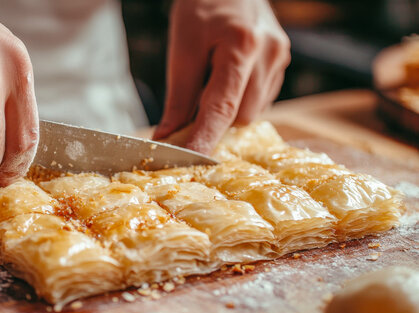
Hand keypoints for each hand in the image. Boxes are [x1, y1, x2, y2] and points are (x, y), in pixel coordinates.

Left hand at [153, 0, 289, 153]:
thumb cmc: (201, 6)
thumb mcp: (182, 46)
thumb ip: (178, 97)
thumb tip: (166, 138)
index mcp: (242, 46)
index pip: (222, 107)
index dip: (204, 140)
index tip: (188, 162)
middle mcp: (269, 54)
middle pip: (241, 115)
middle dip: (215, 122)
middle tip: (188, 116)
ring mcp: (280, 57)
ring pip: (252, 111)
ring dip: (228, 111)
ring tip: (210, 83)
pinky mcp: (282, 60)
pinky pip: (260, 97)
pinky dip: (239, 100)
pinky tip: (226, 79)